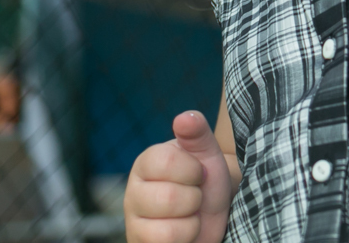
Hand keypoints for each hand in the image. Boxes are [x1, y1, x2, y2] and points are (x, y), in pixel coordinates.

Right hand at [125, 111, 232, 242]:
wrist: (215, 212)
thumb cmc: (206, 180)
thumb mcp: (206, 152)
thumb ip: (196, 132)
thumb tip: (185, 118)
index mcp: (146, 163)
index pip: (165, 161)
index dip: (192, 169)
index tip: (197, 172)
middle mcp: (133, 193)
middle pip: (169, 198)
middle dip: (195, 198)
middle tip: (194, 196)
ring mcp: (134, 223)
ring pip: (169, 229)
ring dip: (192, 222)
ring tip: (189, 215)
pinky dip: (187, 239)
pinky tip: (184, 233)